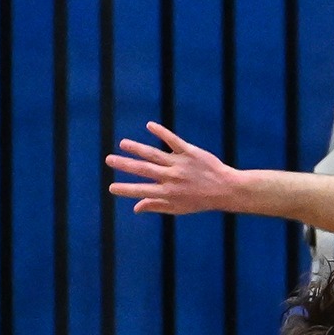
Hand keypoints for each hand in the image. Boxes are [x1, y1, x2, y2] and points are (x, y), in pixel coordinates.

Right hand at [105, 122, 238, 214]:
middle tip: (109, 159)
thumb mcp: (178, 209)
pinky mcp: (190, 151)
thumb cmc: (200, 200)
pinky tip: (150, 125)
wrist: (225, 189)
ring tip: (123, 143)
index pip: (142, 190)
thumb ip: (156, 206)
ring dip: (137, 148)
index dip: (126, 189)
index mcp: (167, 193)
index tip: (111, 187)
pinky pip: (173, 140)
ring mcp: (180, 163)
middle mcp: (171, 178)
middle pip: (144, 169)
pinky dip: (161, 132)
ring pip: (155, 154)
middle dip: (125, 164)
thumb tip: (135, 208)